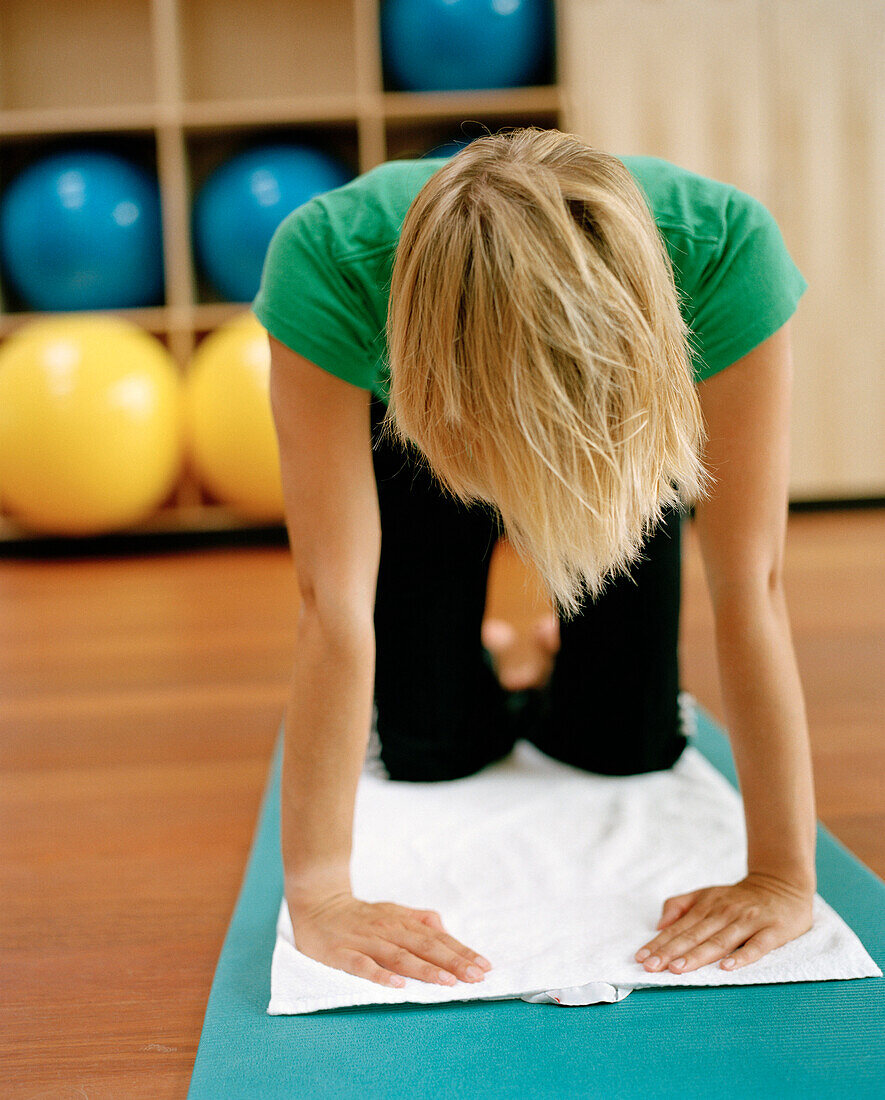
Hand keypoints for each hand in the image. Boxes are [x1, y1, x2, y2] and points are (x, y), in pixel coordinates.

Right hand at [289, 891, 492, 988]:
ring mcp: (366, 941)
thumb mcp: (393, 911)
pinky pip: (363, 965)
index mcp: (402, 921)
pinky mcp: (343, 953)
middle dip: (452, 962)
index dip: (461, 951)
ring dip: (424, 969)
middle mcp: (388, 929)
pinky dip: (380, 976)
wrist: (317, 903)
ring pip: (399, 956)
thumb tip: (444, 929)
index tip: (484, 966)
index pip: (437, 938)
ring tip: (447, 982)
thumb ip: (419, 920)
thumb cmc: (361, 914)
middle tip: (476, 977)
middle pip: (424, 947)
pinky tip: (397, 986)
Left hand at [634, 872, 813, 973]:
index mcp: (707, 905)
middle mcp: (724, 912)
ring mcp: (748, 921)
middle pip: (694, 935)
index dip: (659, 943)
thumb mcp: (707, 894)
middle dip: (670, 952)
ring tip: (677, 968)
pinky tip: (726, 968)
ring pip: (719, 941)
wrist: (783, 884)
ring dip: (697, 956)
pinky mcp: (772, 931)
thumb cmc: (739, 897)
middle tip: (651, 967)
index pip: (678, 928)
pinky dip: (742, 957)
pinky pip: (756, 946)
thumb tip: (658, 926)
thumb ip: (681, 906)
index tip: (641, 958)